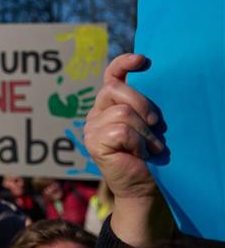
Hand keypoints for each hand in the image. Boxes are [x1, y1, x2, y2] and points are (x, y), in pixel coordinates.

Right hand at [84, 54, 162, 198]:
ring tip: (150, 147)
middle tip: (156, 123)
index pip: (111, 76)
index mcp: (110, 104)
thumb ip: (142, 105)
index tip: (143, 60)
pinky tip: (140, 154)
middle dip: (141, 103)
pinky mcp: (93, 142)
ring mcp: (91, 128)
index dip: (123, 64)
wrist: (144, 187)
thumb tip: (151, 82)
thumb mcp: (149, 124)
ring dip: (144, 131)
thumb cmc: (150, 155)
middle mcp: (97, 113)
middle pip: (114, 89)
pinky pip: (120, 131)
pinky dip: (137, 143)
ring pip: (121, 113)